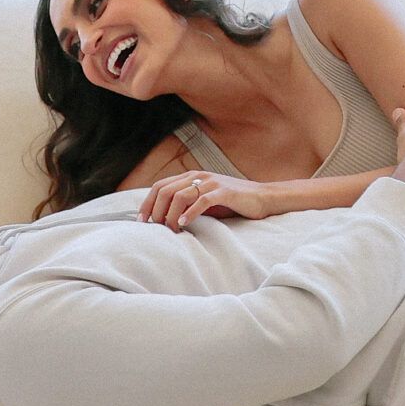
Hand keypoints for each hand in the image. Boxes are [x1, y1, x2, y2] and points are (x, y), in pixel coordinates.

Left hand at [141, 168, 272, 230]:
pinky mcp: (224, 192)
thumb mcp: (205, 202)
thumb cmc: (233, 203)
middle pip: (165, 190)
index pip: (160, 186)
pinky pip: (202, 201)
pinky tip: (185, 224)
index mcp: (191, 177)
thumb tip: (164, 219)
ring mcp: (211, 182)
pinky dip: (190, 213)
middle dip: (156, 210)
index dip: (147, 203)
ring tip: (171, 229)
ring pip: (180, 195)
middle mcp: (199, 176)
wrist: (263, 198)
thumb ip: (187, 205)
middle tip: (155, 228)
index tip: (141, 221)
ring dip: (171, 215)